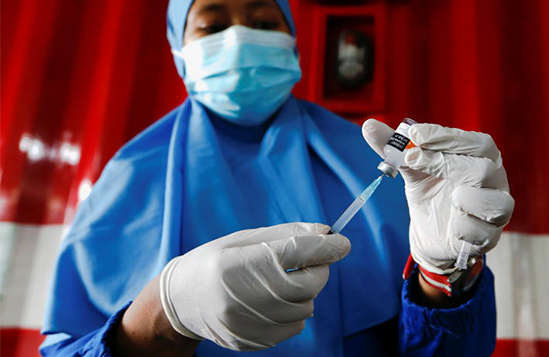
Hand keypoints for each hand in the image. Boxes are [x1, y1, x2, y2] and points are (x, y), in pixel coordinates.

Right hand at [159, 222, 349, 350]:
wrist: (181, 301)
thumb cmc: (215, 261)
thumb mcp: (246, 238)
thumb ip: (287, 234)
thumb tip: (326, 232)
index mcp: (240, 263)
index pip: (294, 253)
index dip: (323, 246)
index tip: (342, 241)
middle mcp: (244, 297)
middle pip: (307, 285)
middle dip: (317, 270)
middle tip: (309, 260)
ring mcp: (249, 324)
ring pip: (305, 307)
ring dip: (305, 292)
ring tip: (282, 281)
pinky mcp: (255, 342)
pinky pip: (295, 327)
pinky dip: (295, 311)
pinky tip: (273, 301)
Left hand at [362, 119, 513, 273]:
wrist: (430, 233)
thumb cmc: (429, 192)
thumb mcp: (411, 168)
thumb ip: (395, 147)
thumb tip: (368, 125)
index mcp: (482, 158)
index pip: (477, 142)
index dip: (446, 137)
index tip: (414, 134)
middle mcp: (495, 182)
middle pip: (484, 169)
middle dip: (445, 163)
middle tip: (411, 160)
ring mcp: (496, 211)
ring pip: (494, 202)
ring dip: (463, 199)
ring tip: (446, 198)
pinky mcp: (489, 238)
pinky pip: (483, 233)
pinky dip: (463, 229)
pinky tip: (451, 226)